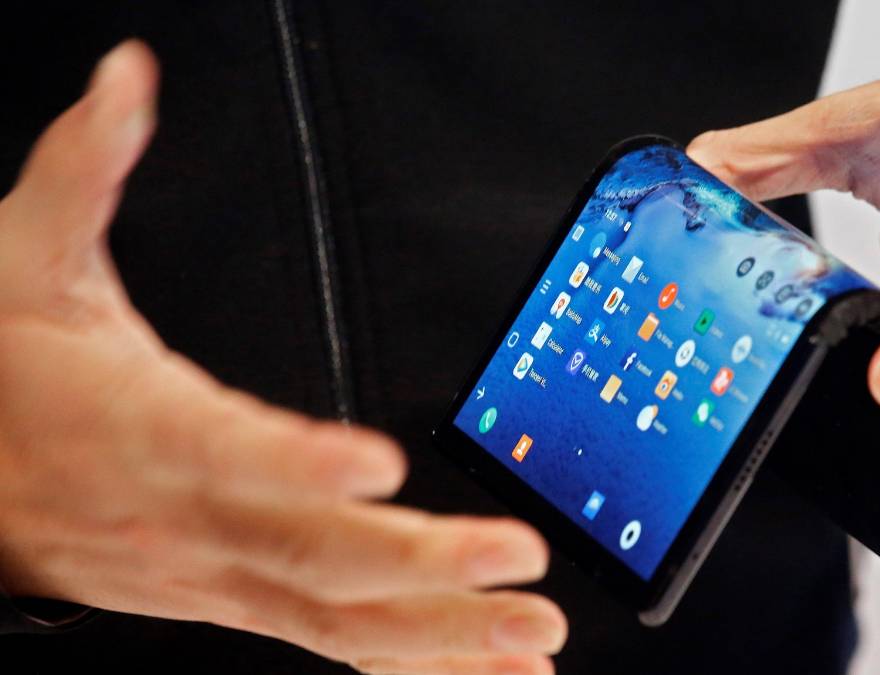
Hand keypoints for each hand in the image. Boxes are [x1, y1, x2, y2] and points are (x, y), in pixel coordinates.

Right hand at [0, 41, 564, 674]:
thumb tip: (127, 78)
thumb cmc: (10, 375)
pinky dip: (417, 662)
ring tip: (534, 635)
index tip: (377, 461)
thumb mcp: (26, 262)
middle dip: (417, 565)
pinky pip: (334, 642)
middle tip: (516, 558)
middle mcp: (189, 515)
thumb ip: (87, 168)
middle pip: (307, 551)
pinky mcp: (238, 598)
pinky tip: (490, 671)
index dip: (296, 462)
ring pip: (335, 617)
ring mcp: (217, 573)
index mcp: (138, 426)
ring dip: (441, 633)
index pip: (224, 449)